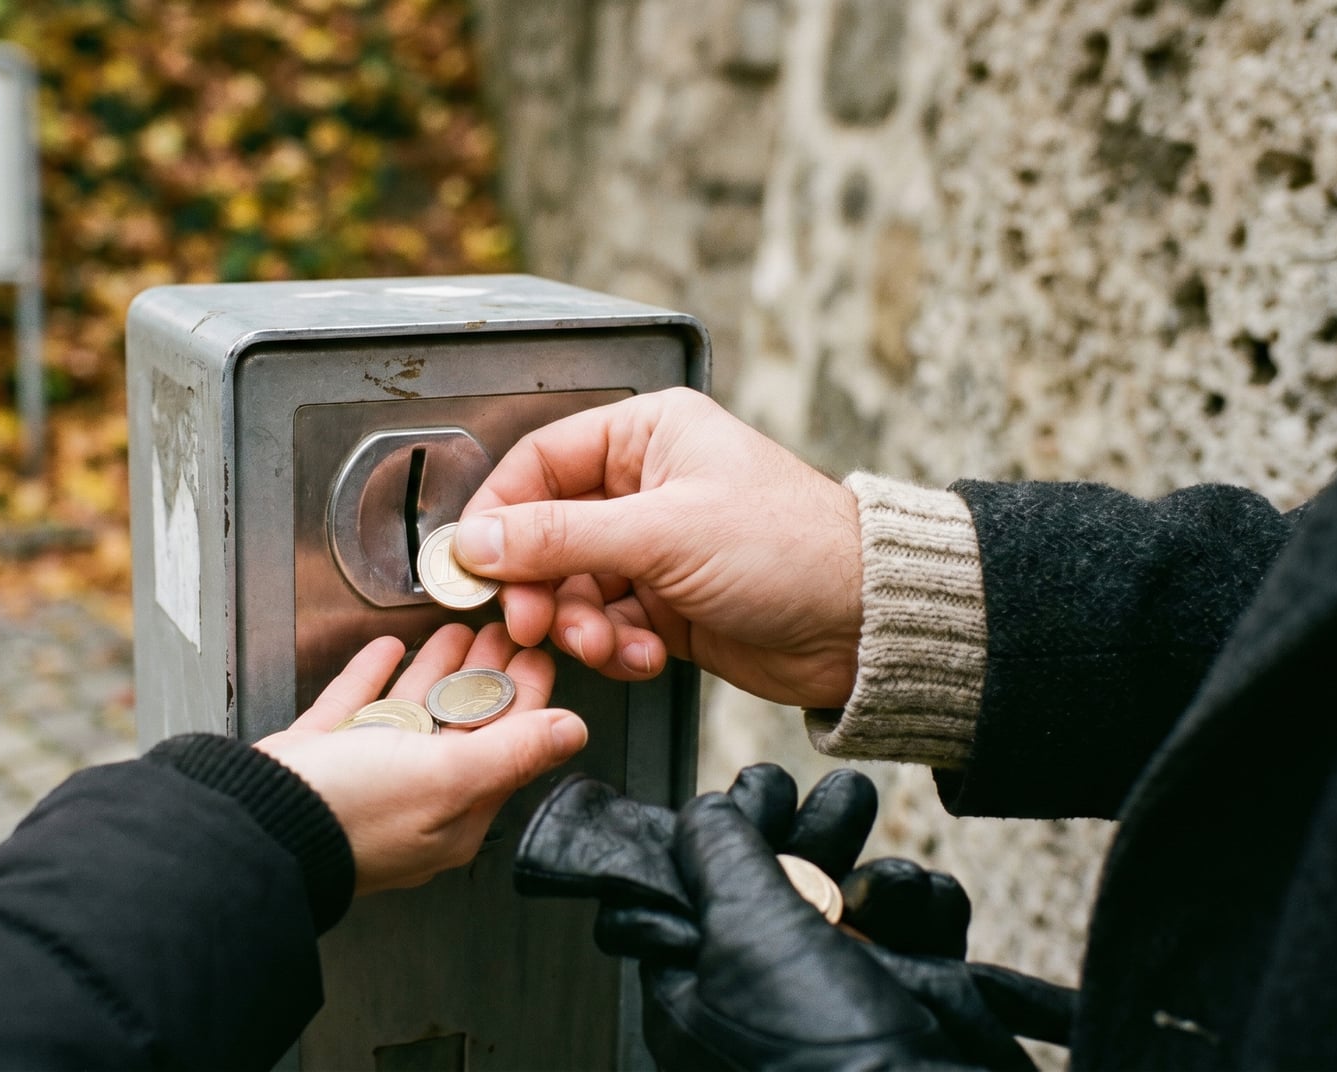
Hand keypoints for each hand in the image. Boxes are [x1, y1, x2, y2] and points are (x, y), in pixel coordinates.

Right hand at [256, 623, 588, 893]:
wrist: (255, 822)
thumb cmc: (351, 813)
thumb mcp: (448, 777)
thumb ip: (512, 752)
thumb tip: (572, 733)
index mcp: (454, 811)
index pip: (506, 743)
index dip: (526, 693)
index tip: (538, 649)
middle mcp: (414, 797)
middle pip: (462, 722)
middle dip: (484, 673)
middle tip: (501, 627)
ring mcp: (365, 775)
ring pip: (413, 710)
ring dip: (437, 669)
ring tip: (456, 630)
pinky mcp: (322, 756)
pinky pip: (356, 707)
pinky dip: (375, 674)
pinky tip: (386, 649)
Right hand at [455, 388, 862, 707]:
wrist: (865, 626)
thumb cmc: (793, 550)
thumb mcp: (664, 534)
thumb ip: (561, 537)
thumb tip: (477, 541)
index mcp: (647, 434)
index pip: (539, 464)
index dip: (498, 516)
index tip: (471, 564)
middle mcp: (646, 485)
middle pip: (547, 534)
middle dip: (541, 586)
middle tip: (533, 622)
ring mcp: (655, 548)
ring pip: (574, 588)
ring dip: (579, 625)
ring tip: (605, 645)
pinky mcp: (666, 604)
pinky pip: (608, 625)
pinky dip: (615, 648)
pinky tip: (646, 656)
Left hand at [589, 765, 972, 961]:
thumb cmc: (821, 1047)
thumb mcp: (746, 932)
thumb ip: (717, 857)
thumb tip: (702, 810)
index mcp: (695, 985)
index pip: (694, 885)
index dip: (727, 832)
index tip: (766, 791)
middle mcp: (761, 989)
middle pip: (778, 878)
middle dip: (815, 832)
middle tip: (842, 800)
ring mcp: (835, 992)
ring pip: (851, 893)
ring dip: (880, 875)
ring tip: (893, 884)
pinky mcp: (904, 995)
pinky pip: (912, 926)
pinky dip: (925, 912)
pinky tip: (928, 914)